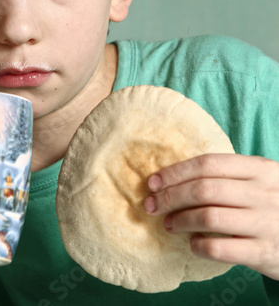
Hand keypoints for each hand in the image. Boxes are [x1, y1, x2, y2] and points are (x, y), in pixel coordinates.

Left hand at [144, 153, 278, 279]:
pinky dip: (200, 246)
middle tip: (151, 205)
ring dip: (181, 220)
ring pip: (209, 217)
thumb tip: (172, 176)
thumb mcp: (260, 180)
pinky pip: (222, 249)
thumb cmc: (274, 203)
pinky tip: (193, 244)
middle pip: (204, 189)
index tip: (152, 182)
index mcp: (260, 169)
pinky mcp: (266, 253)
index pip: (208, 164)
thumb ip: (228, 174)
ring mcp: (267, 222)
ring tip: (169, 224)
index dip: (175, 172)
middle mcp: (264, 192)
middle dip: (170, 196)